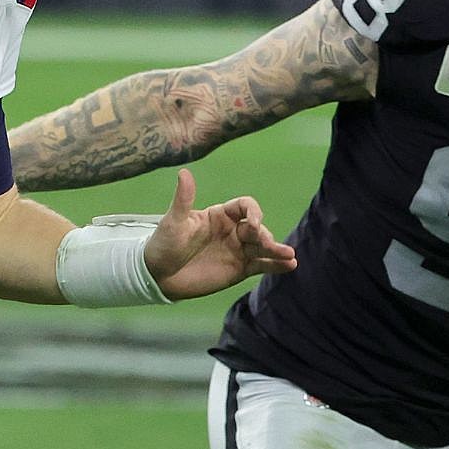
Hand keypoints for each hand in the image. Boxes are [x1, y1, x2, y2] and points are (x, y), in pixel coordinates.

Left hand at [143, 169, 296, 300]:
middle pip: (258, 228)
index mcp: (220, 215)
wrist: (158, 275)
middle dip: (264, 235)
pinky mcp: (239, 270)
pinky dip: (276, 265)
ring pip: (263, 248)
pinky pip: (261, 265)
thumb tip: (184, 172)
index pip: (245, 206)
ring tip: (290, 257)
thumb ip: (183, 199)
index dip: (253, 212)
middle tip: (265, 243)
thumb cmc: (164, 244)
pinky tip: (289, 266)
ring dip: (277, 250)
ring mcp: (237, 251)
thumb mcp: (173, 221)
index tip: (252, 223)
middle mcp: (233, 231)